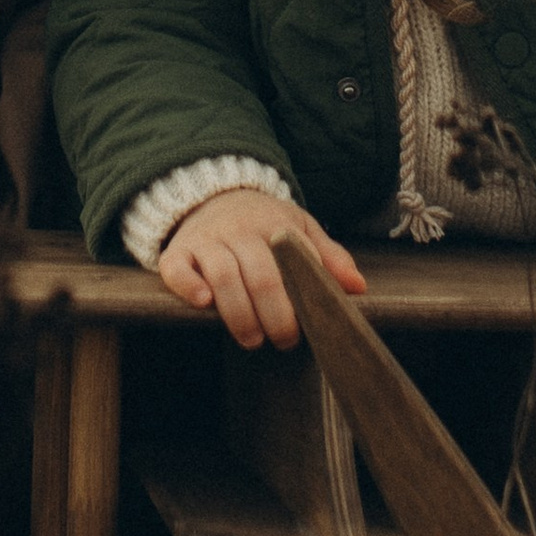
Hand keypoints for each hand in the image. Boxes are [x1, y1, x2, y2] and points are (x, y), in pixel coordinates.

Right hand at [155, 190, 366, 349]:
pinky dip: (188, 286)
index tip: (313, 324)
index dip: (304, 296)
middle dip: (276, 314)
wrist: (213, 194)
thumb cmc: (263, 221)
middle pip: (261, 275)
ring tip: (252, 339)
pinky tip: (204, 304)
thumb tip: (357, 286)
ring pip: (223, 275)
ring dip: (240, 313)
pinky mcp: (178, 251)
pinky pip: (177, 268)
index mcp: (275, 224)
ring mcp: (207, 240)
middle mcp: (240, 230)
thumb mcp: (299, 227)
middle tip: (284, 341)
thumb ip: (328, 256)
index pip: (295, 261)